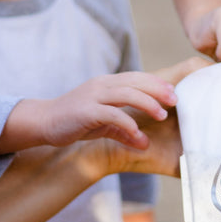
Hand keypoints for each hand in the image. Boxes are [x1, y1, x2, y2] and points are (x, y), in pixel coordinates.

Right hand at [38, 71, 178, 150]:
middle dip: (158, 90)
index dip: (157, 83)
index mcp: (107, 83)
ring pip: (126, 93)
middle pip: (136, 82)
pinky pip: (111, 114)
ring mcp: (93, 96)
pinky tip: (137, 133)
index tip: (174, 93)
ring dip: (147, 103)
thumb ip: (124, 132)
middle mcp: (102, 85)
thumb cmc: (76, 121)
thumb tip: (145, 144)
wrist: (45, 121)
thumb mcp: (104, 125)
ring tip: (162, 115)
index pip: (137, 77)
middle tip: (175, 101)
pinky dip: (126, 122)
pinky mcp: (85, 111)